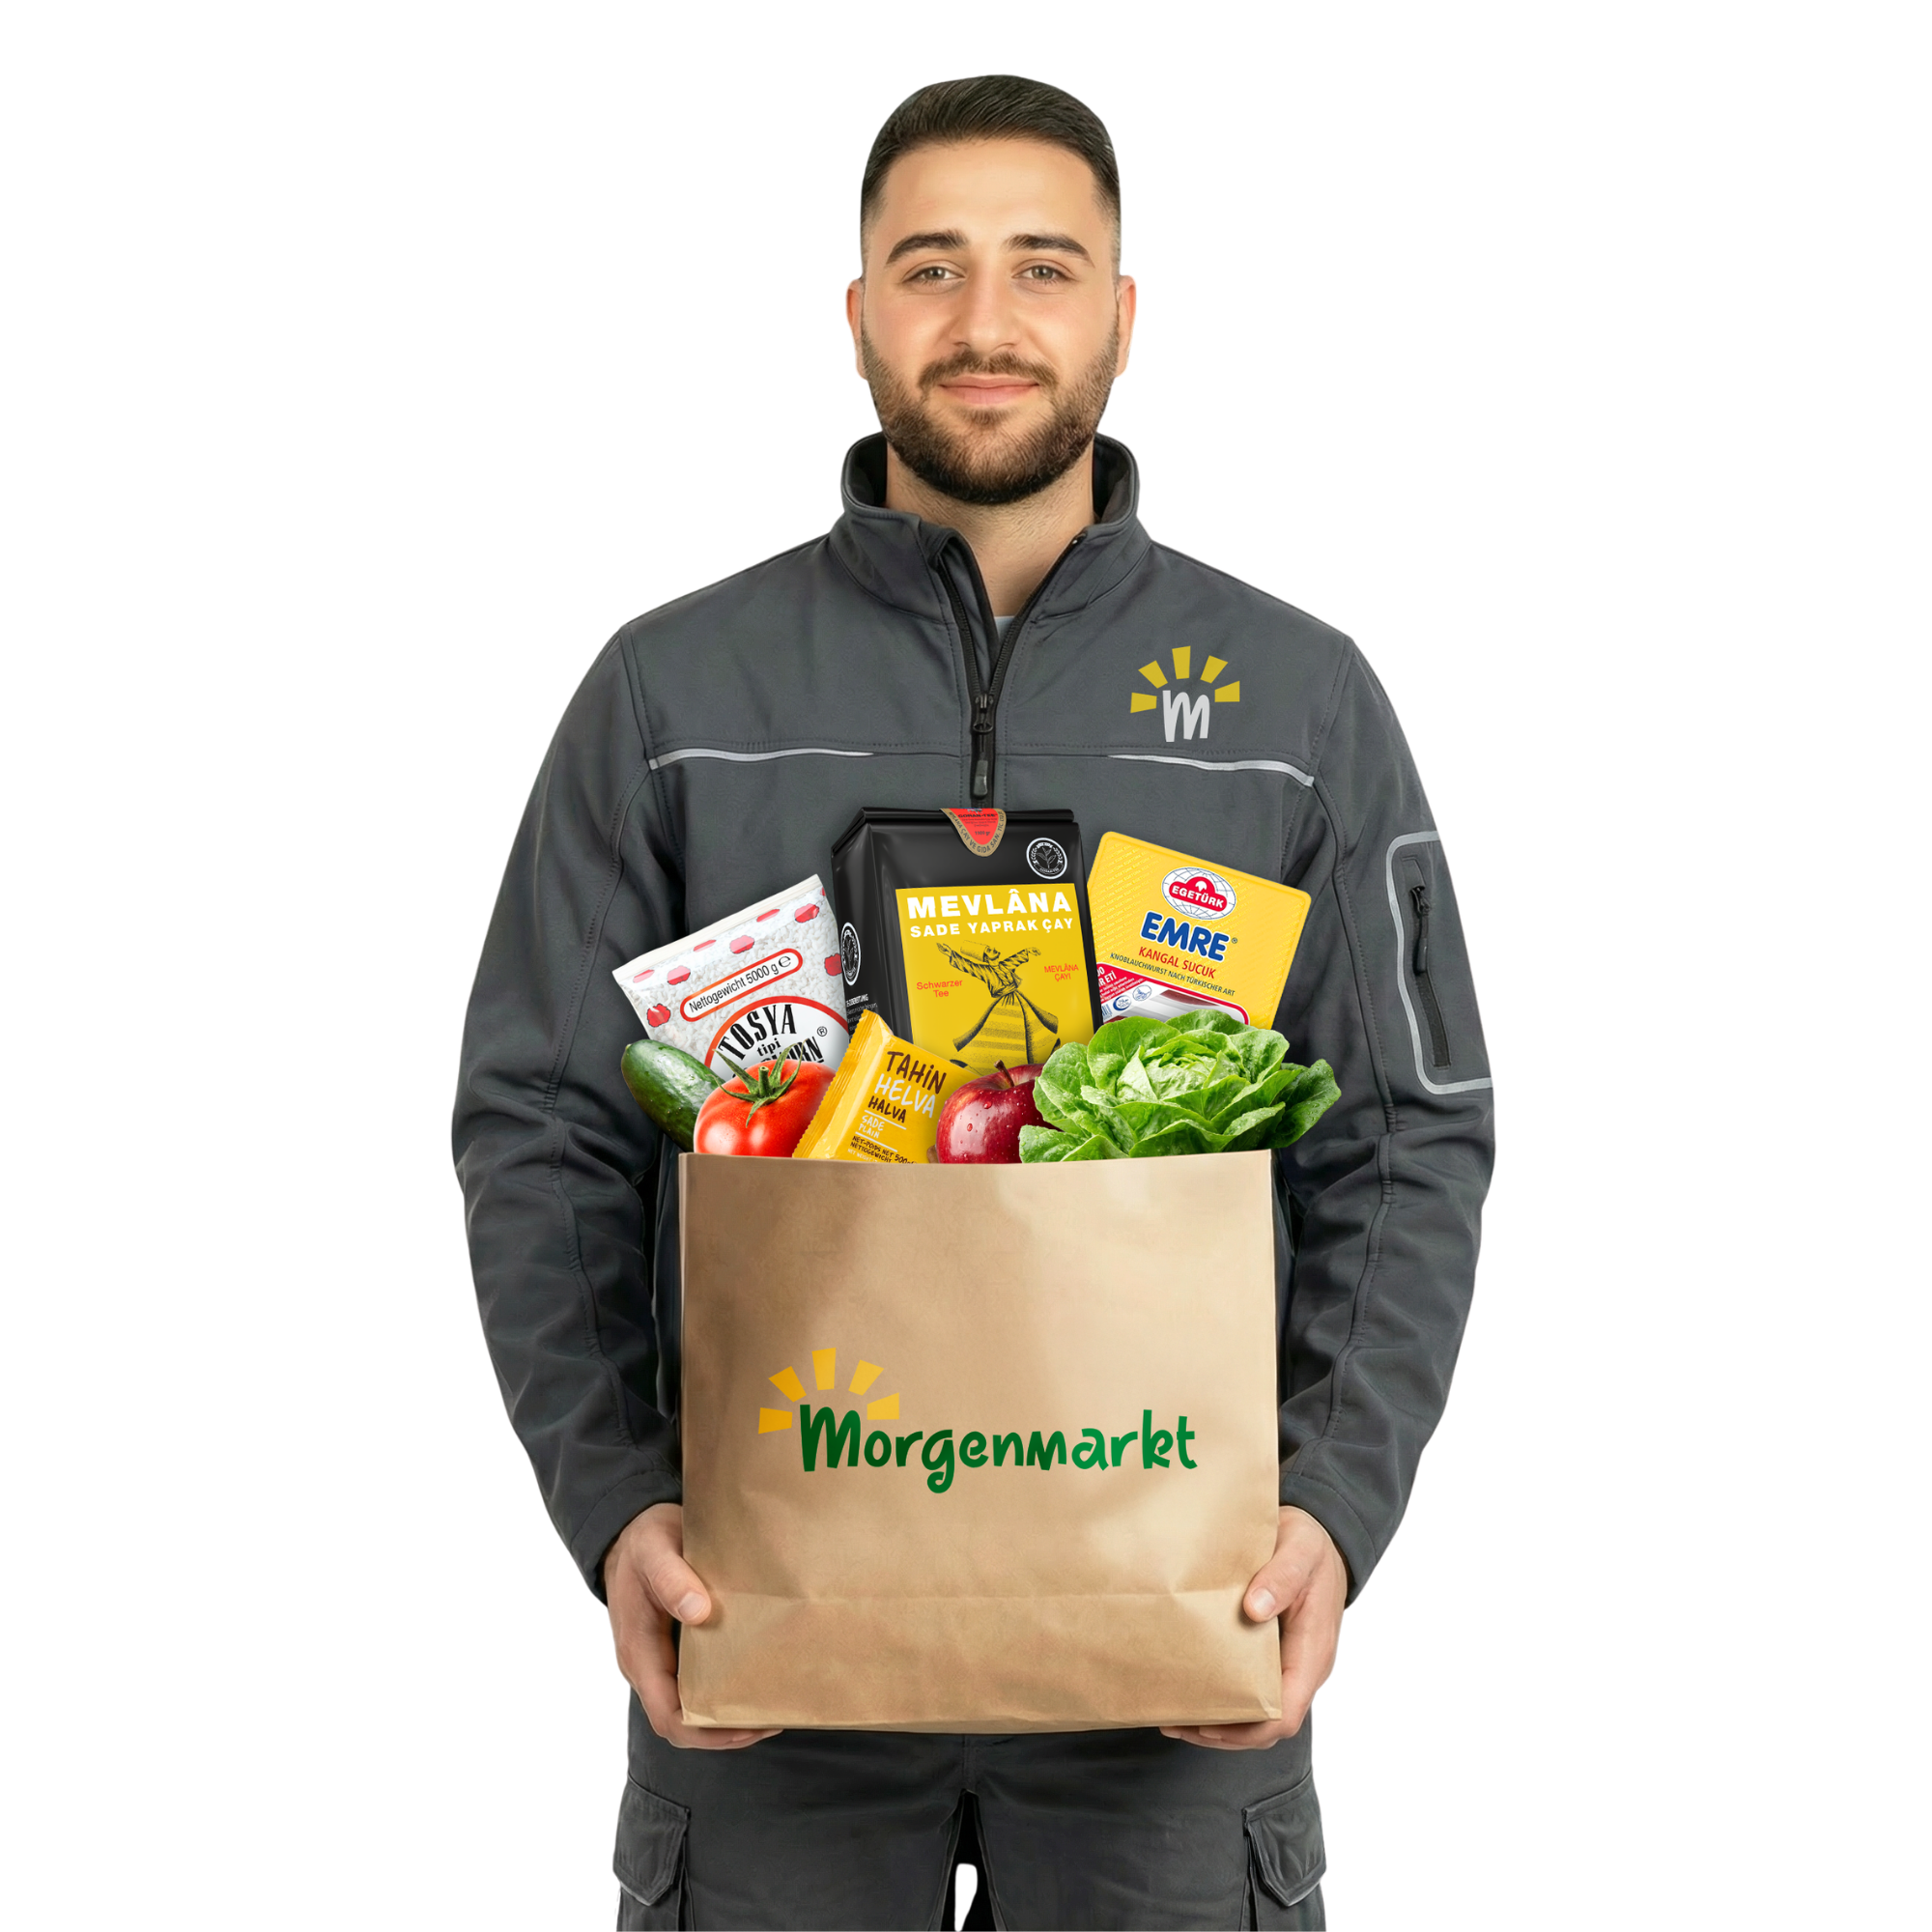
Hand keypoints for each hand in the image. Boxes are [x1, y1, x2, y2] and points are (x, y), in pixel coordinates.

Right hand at [603, 1502, 780, 1749]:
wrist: (631, 1533)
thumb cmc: (644, 1540)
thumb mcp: (654, 1548)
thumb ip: (671, 1577)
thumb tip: (698, 1613)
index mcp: (638, 1652)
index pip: (667, 1716)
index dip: (707, 1731)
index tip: (749, 1724)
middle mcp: (646, 1667)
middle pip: (683, 1723)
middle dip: (725, 1730)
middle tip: (773, 1718)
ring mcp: (658, 1661)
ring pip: (690, 1706)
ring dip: (726, 1714)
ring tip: (770, 1705)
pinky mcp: (672, 1651)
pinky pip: (695, 1684)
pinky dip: (722, 1690)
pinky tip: (753, 1678)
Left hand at [1161, 1506, 1346, 1750]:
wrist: (1320, 1540)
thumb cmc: (1310, 1546)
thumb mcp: (1300, 1550)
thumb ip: (1282, 1576)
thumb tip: (1254, 1610)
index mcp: (1312, 1653)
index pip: (1287, 1713)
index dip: (1248, 1728)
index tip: (1207, 1723)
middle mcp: (1303, 1669)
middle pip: (1267, 1726)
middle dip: (1223, 1733)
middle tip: (1175, 1722)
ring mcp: (1289, 1666)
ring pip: (1257, 1714)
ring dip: (1219, 1723)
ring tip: (1174, 1717)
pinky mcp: (1273, 1657)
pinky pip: (1252, 1691)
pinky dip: (1224, 1700)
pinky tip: (1193, 1691)